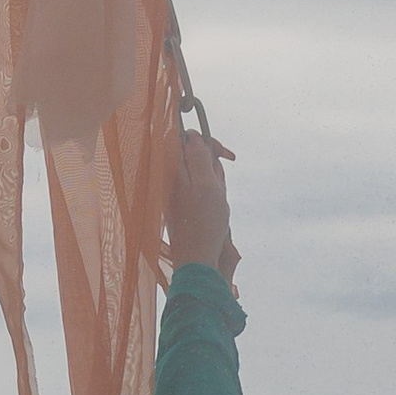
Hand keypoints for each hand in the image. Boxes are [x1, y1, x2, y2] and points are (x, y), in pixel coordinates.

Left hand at [165, 125, 237, 279]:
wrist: (196, 258)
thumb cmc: (204, 223)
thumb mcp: (208, 184)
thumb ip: (199, 156)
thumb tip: (193, 136)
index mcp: (172, 169)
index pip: (186, 137)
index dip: (208, 142)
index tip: (226, 156)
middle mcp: (168, 177)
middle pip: (195, 156)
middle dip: (213, 167)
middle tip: (219, 186)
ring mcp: (173, 190)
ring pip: (200, 174)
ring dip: (214, 183)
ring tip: (217, 203)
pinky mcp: (178, 203)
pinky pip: (199, 190)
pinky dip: (210, 196)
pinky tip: (214, 212)